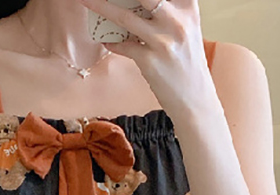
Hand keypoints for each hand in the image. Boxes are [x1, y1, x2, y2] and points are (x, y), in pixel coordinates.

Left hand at [78, 0, 214, 118]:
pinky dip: (112, 42)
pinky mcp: (150, 61)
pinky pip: (123, 46)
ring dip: (100, 6)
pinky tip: (106, 40)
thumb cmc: (187, 63)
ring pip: (125, 16)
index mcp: (188, 7)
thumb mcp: (186, 30)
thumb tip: (136, 3)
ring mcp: (163, 41)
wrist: (195, 99)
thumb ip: (168, 11)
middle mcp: (177, 21)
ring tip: (84, 0)